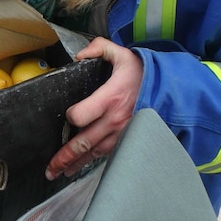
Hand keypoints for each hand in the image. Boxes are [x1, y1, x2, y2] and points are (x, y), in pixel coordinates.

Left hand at [45, 37, 143, 179]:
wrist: (171, 89)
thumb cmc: (144, 73)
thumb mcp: (122, 54)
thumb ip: (99, 48)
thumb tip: (79, 55)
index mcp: (110, 98)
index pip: (81, 116)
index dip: (71, 116)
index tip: (68, 115)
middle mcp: (114, 120)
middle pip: (83, 143)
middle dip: (64, 157)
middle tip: (49, 169)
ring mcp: (121, 133)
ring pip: (93, 153)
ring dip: (76, 164)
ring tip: (60, 172)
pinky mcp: (126, 140)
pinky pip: (106, 153)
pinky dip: (92, 161)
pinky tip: (81, 166)